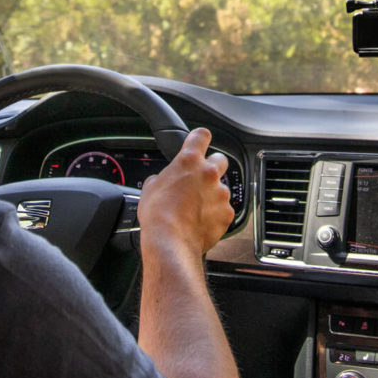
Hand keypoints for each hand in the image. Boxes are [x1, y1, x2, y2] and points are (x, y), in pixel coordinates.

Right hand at [136, 128, 231, 258]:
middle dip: (212, 167)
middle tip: (200, 180)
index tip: (199, 141)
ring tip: (196, 209)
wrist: (171, 241)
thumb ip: (162, 177)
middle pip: (220, 159)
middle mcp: (209, 173)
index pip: (201, 136)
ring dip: (212, 195)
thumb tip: (163, 181)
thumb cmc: (158, 215)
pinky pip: (224, 209)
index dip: (200, 138)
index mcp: (189, 161)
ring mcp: (221, 193)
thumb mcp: (150, 188)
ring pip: (221, 188)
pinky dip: (215, 214)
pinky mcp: (227, 213)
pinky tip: (201, 221)